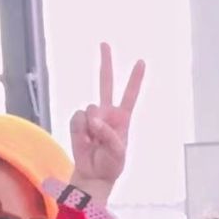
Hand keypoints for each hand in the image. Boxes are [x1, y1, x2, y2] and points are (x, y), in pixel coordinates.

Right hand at [68, 43, 144, 204]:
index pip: (130, 95)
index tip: (141, 62)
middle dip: (106, 63)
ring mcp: (91, 116)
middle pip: (106, 83)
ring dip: (93, 127)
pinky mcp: (78, 122)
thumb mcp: (118, 153)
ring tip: (95, 142)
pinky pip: (78, 119)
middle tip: (105, 43)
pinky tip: (85, 141)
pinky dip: (81, 131)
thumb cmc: (111, 164)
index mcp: (122, 119)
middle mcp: (106, 113)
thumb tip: (94, 119)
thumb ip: (109, 135)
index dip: (135, 79)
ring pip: (90, 108)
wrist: (94, 174)